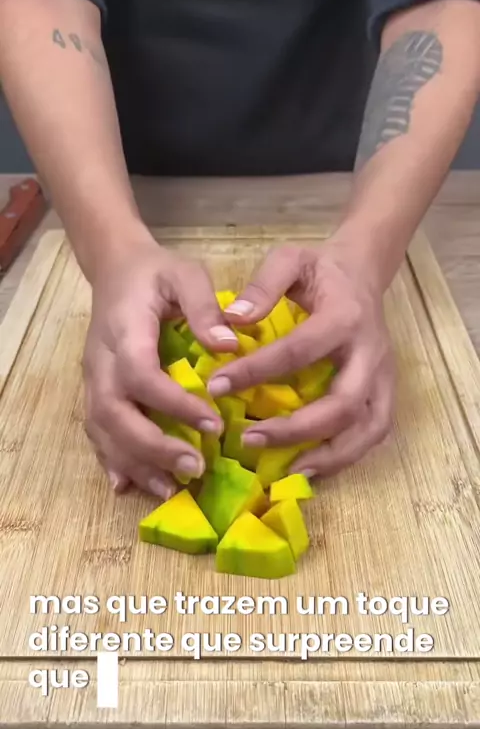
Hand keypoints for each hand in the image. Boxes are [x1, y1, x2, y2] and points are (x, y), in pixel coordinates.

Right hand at [83, 234, 237, 497]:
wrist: (117, 269)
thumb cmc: (157, 273)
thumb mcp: (186, 274)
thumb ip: (205, 307)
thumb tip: (229, 346)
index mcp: (124, 331)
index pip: (141, 376)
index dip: (174, 404)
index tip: (214, 423)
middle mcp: (101, 361)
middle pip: (114, 413)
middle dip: (152, 446)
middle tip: (194, 467)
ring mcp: (94, 380)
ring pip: (103, 430)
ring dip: (134, 463)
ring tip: (170, 490)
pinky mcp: (97, 391)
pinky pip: (97, 432)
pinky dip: (112, 460)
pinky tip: (129, 486)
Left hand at [208, 239, 395, 477]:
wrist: (363, 271)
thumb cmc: (320, 269)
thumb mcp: (289, 259)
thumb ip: (262, 285)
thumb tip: (231, 321)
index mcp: (345, 316)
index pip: (299, 351)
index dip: (257, 371)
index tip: (216, 386)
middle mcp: (371, 352)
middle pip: (342, 404)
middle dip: (295, 428)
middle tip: (249, 438)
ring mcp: (383, 376)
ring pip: (367, 429)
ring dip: (328, 455)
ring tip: (285, 470)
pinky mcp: (385, 391)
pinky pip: (373, 432)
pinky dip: (345, 456)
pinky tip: (310, 467)